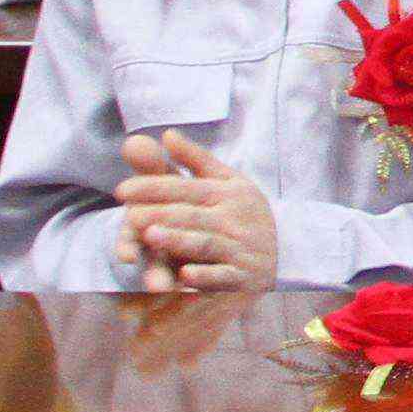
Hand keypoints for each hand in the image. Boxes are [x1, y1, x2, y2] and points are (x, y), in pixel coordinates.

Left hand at [114, 129, 279, 291]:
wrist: (290, 250)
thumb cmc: (245, 212)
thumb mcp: (227, 182)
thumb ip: (196, 160)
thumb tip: (166, 134)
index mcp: (228, 193)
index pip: (187, 188)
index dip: (155, 187)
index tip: (122, 190)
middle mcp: (234, 219)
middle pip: (192, 215)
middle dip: (160, 215)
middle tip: (129, 215)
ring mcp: (239, 249)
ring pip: (205, 243)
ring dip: (178, 240)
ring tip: (150, 237)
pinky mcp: (242, 277)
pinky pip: (222, 276)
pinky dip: (205, 276)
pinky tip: (184, 275)